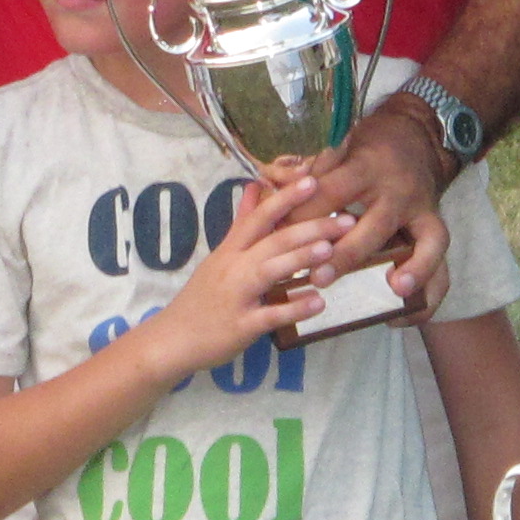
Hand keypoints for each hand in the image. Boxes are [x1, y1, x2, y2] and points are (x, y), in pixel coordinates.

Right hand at [139, 174, 351, 373]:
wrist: (173, 338)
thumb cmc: (202, 297)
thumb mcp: (220, 256)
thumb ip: (241, 223)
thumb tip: (255, 187)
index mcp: (230, 250)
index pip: (259, 217)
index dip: (285, 198)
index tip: (312, 180)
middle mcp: (233, 268)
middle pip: (272, 241)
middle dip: (310, 228)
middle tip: (346, 220)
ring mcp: (237, 297)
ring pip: (269, 271)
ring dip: (300, 259)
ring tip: (330, 249)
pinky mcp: (241, 326)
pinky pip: (270, 315)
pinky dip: (294, 308)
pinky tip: (319, 302)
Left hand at [293, 104, 455, 322]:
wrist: (416, 136)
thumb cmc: (366, 149)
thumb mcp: (340, 150)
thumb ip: (311, 174)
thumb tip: (265, 193)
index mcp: (365, 169)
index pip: (333, 192)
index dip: (307, 214)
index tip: (281, 234)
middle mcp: (397, 191)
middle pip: (375, 226)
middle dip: (347, 254)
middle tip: (317, 277)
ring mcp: (422, 210)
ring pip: (424, 242)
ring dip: (410, 268)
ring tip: (393, 289)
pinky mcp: (436, 226)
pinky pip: (441, 260)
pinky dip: (429, 287)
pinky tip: (407, 311)